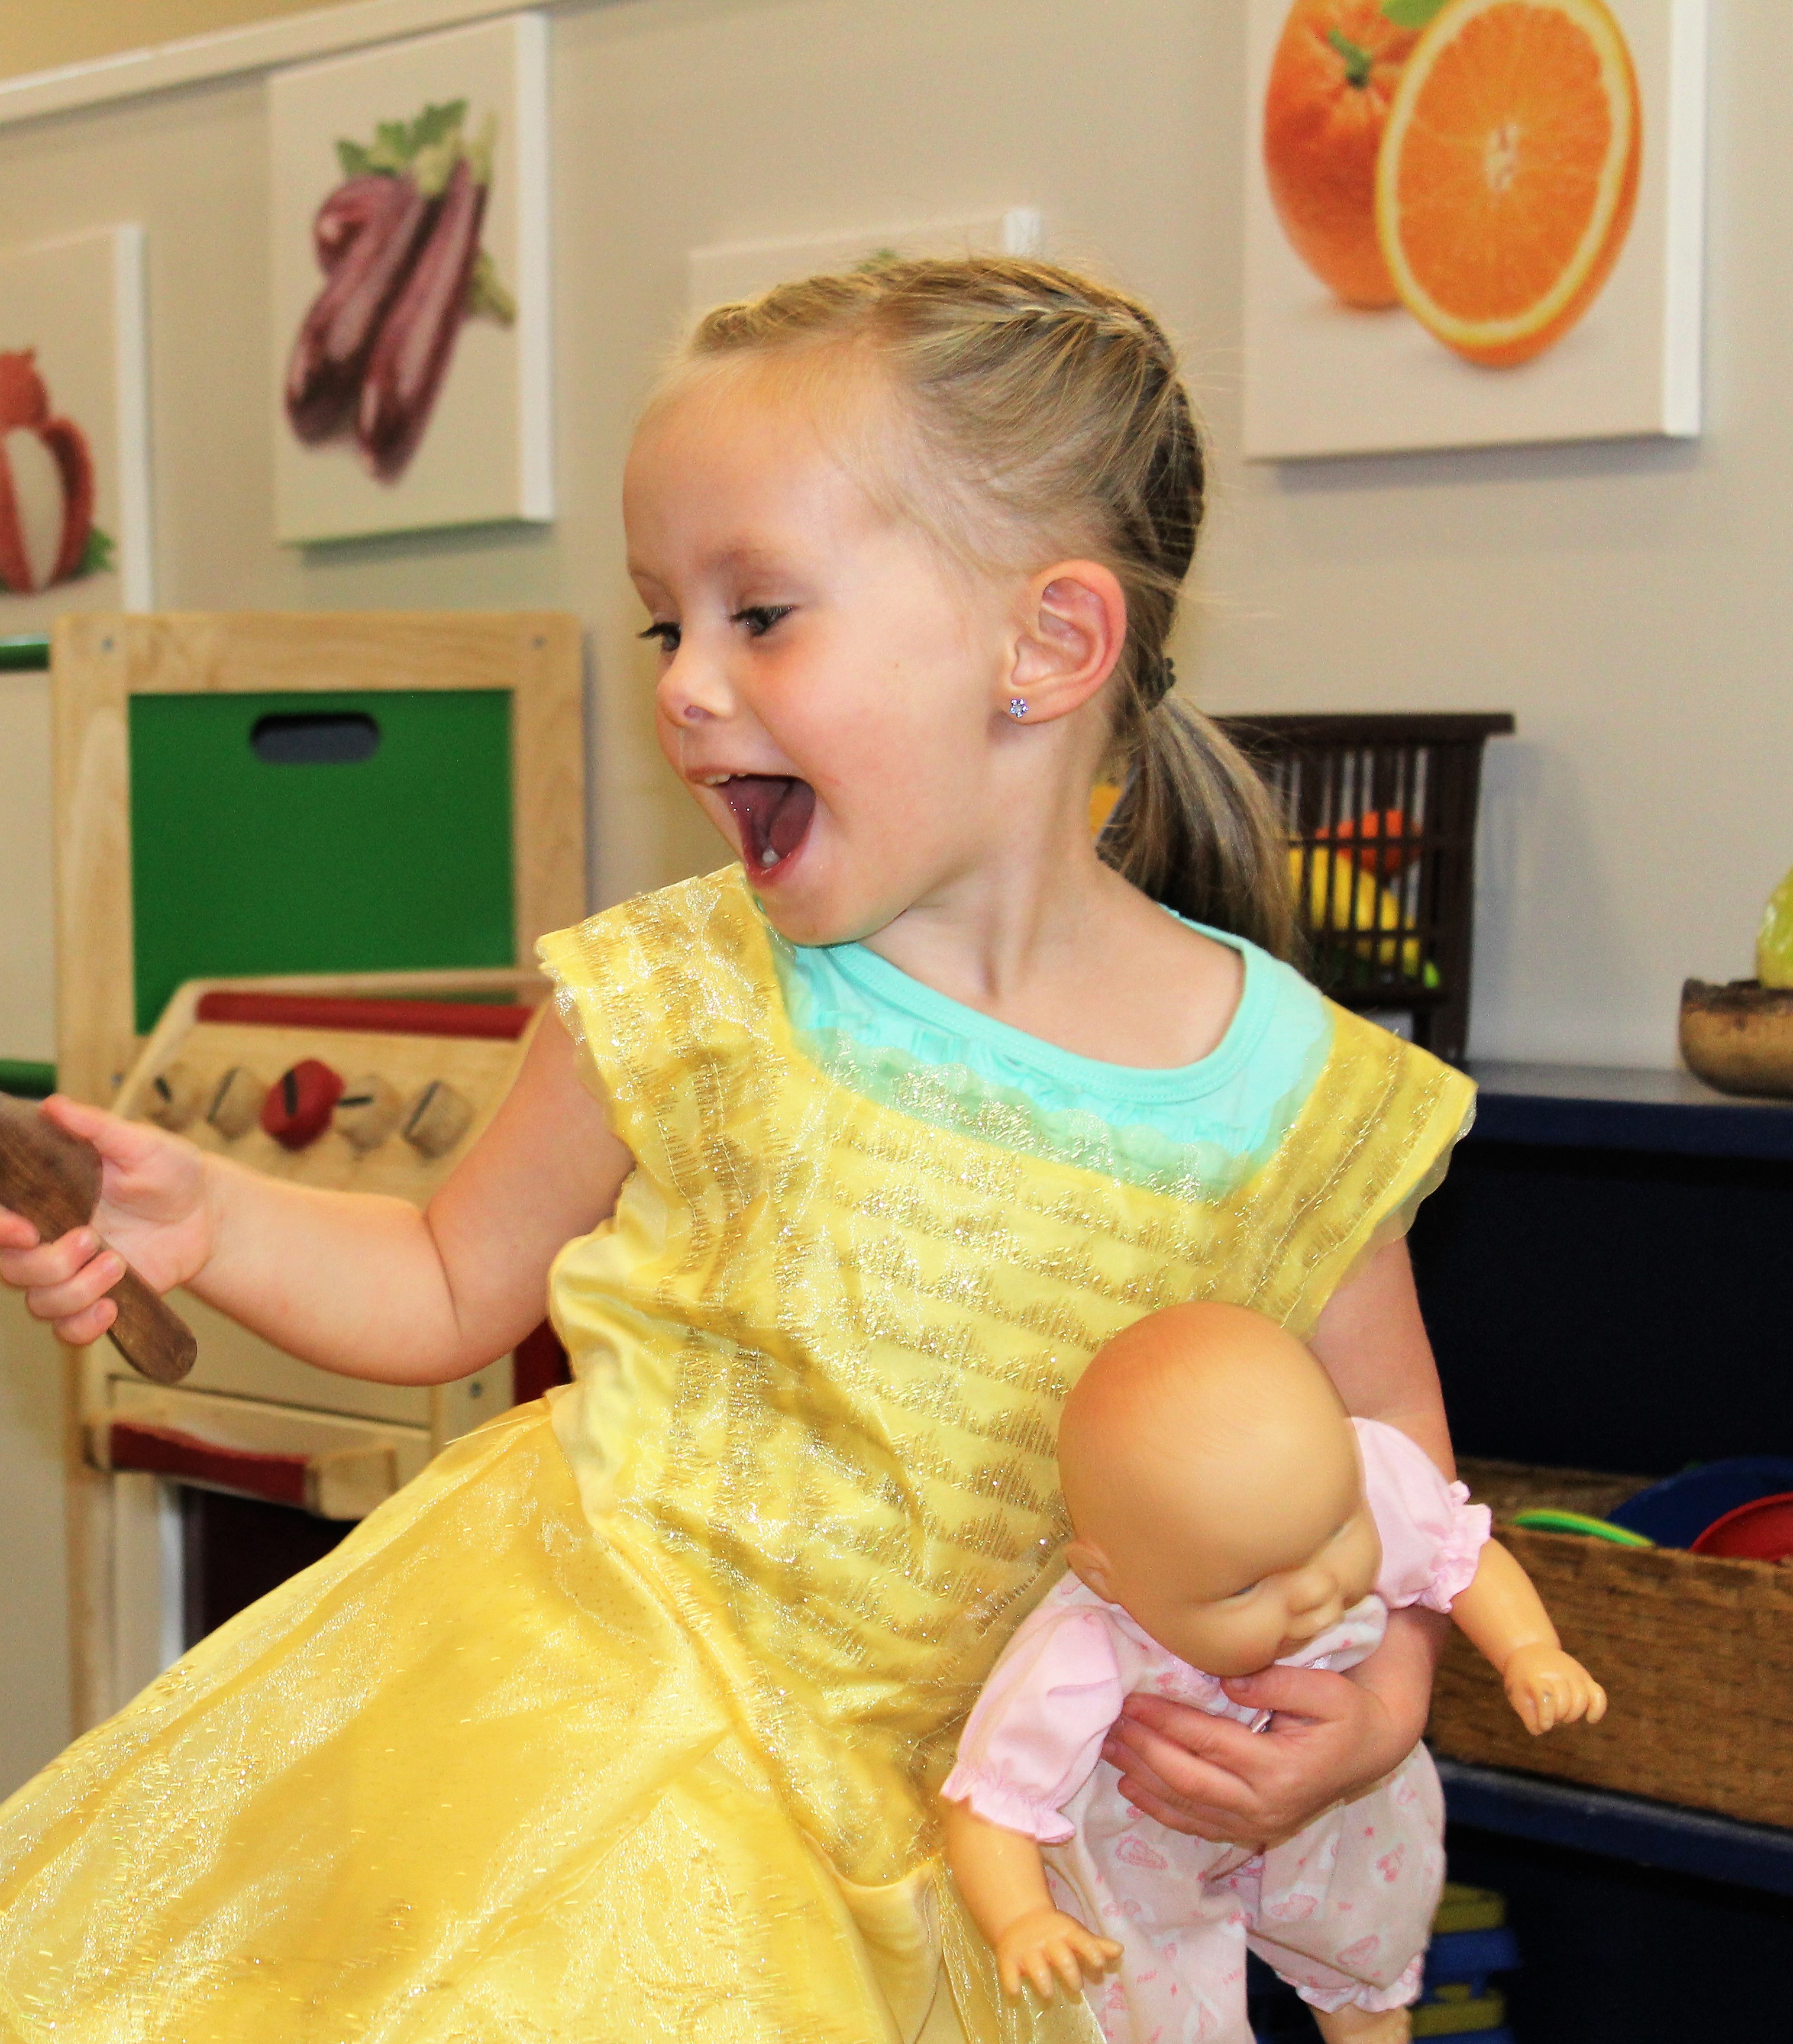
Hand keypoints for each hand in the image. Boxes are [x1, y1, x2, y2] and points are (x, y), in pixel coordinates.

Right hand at [0, 1097, 213, 1343]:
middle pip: (11, 1268)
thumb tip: (53, 1105)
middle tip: (93, 1239)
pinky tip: (113, 1307)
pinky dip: (84, 1326)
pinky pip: (68, 1330)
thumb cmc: (167, 1170)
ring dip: (76, 1290)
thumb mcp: (138, 1143)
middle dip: (49, 1261)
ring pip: (39, 1302)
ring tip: (120, 1265)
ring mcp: (67, 1273)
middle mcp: (44, 1238)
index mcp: (43, 1197)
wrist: (206, 1212)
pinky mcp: (95, 1299)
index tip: (25, 1229)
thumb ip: (95, 1128)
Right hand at [993, 1907, 1121, 2001]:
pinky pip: (1008, 1970)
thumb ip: (1095, 1945)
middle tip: (1077, 1987)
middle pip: (1061, 1956)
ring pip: (1036, 1966)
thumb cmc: (1055, 1933)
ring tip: (1049, 1993)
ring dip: (1043, 1980)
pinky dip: (1011, 1982)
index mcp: (1066, 1933)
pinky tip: (1016, 1992)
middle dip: (1070, 1972)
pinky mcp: (1008, 1957)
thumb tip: (1120, 1951)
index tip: (1099, 1964)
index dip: (1091, 1951)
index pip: (1081, 1940)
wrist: (1019, 1918)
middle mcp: (1047, 1940)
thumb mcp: (1075, 1935)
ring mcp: (1027, 1949)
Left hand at [1101, 1609, 1441, 1847]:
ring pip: (1186, 1806)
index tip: (1132, 1699)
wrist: (1372, 1750)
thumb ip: (1275, 1684)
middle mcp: (1265, 1805)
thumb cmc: (1346, 1712)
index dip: (1166, 1721)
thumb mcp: (1324, 1689)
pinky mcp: (1252, 1829)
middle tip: (1110, 1722)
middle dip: (1144, 1750)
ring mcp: (1257, 1824)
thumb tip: (1226, 1681)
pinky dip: (1160, 1809)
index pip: (1208, 1743)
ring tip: (1109, 1747)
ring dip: (1142, 1778)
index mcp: (1281, 1769)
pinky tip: (1132, 1787)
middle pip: (1188, 1780)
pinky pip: (1197, 1825)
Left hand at [1503, 1644, 1606, 1734]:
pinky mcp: (1584, 1676)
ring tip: (1561, 1714)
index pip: (1546, 1696)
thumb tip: (1543, 1728)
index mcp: (1535, 1676)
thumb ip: (1528, 1715)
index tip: (1545, 1725)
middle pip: (1564, 1702)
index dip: (1547, 1715)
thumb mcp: (1517, 1694)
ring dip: (1572, 1715)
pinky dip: (1598, 1709)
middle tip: (1549, 1714)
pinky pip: (1598, 1693)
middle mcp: (1556, 1672)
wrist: (1530, 1650)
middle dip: (1557, 1716)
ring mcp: (1572, 1673)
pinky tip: (1590, 1719)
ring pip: (1581, 1700)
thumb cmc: (1522, 1679)